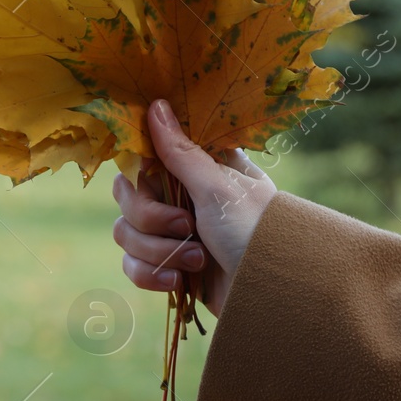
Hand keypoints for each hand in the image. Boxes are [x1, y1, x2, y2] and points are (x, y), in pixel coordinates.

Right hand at [111, 99, 276, 317]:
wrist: (273, 295)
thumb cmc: (254, 232)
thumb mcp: (218, 188)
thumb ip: (180, 152)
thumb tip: (156, 104)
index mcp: (196, 168)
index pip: (144, 156)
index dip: (141, 171)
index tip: (153, 180)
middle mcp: (181, 195)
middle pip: (128, 197)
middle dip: (151, 219)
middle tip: (188, 227)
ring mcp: (173, 233)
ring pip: (126, 233)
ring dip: (158, 251)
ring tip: (197, 261)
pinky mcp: (169, 265)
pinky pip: (133, 265)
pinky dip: (152, 275)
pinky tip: (180, 280)